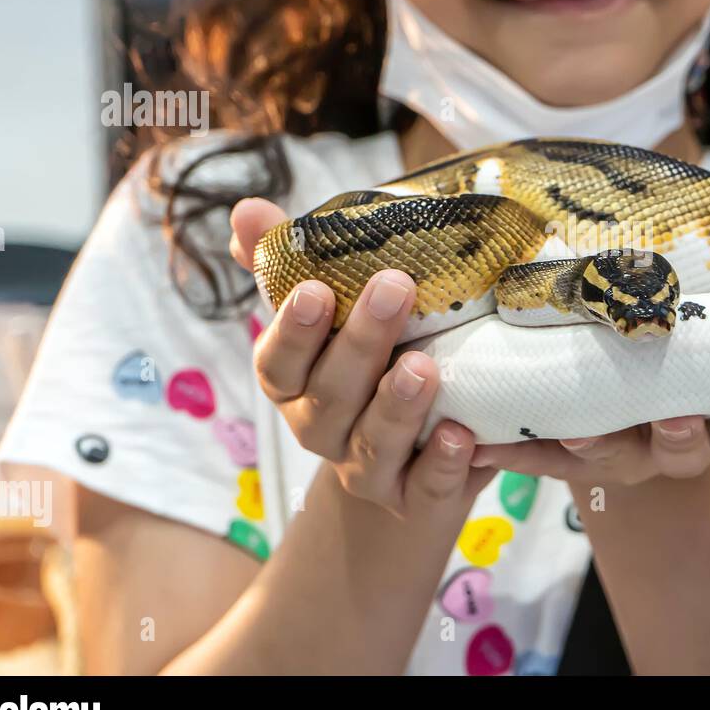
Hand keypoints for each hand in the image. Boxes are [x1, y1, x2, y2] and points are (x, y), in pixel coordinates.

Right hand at [229, 198, 495, 516]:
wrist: (411, 468)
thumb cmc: (370, 367)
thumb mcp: (334, 315)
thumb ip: (289, 262)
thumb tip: (247, 209)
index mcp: (294, 385)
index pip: (277, 363)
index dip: (292, 330)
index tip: (315, 289)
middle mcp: (322, 430)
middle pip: (331, 394)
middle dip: (361, 343)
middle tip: (396, 287)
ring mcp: (367, 470)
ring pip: (374, 444)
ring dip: (398, 406)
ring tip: (424, 367)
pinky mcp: (416, 500)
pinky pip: (425, 488)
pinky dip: (443, 465)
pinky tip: (463, 436)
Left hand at [470, 278, 709, 485]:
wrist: (617, 317)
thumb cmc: (699, 310)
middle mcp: (675, 430)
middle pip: (690, 451)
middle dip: (685, 439)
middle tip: (678, 419)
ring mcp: (618, 434)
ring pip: (614, 455)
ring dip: (596, 447)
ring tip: (575, 429)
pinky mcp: (561, 432)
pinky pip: (538, 450)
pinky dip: (513, 449)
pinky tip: (482, 440)